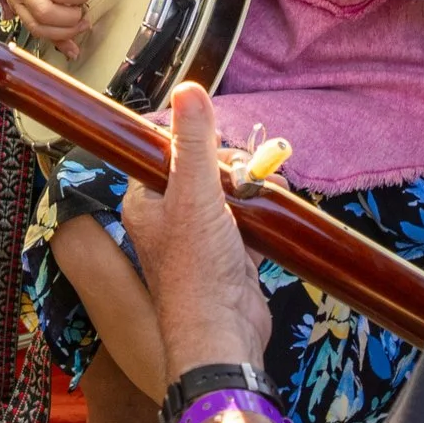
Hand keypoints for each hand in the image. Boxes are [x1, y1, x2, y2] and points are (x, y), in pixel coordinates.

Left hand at [119, 83, 272, 373]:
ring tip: (271, 188)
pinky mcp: (227, 259)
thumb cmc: (196, 267)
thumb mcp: (195, 193)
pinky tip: (277, 209)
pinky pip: (247, 224)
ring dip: (253, 188)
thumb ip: (194, 142)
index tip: (220, 142)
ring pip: (228, 197)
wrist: (222, 333)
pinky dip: (263, 216)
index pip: (165, 152)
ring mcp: (199, 240)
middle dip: (234, 167)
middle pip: (203, 172)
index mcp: (146, 201)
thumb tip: (187, 89)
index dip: (195, 141)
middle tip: (249, 174)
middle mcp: (168, 219)